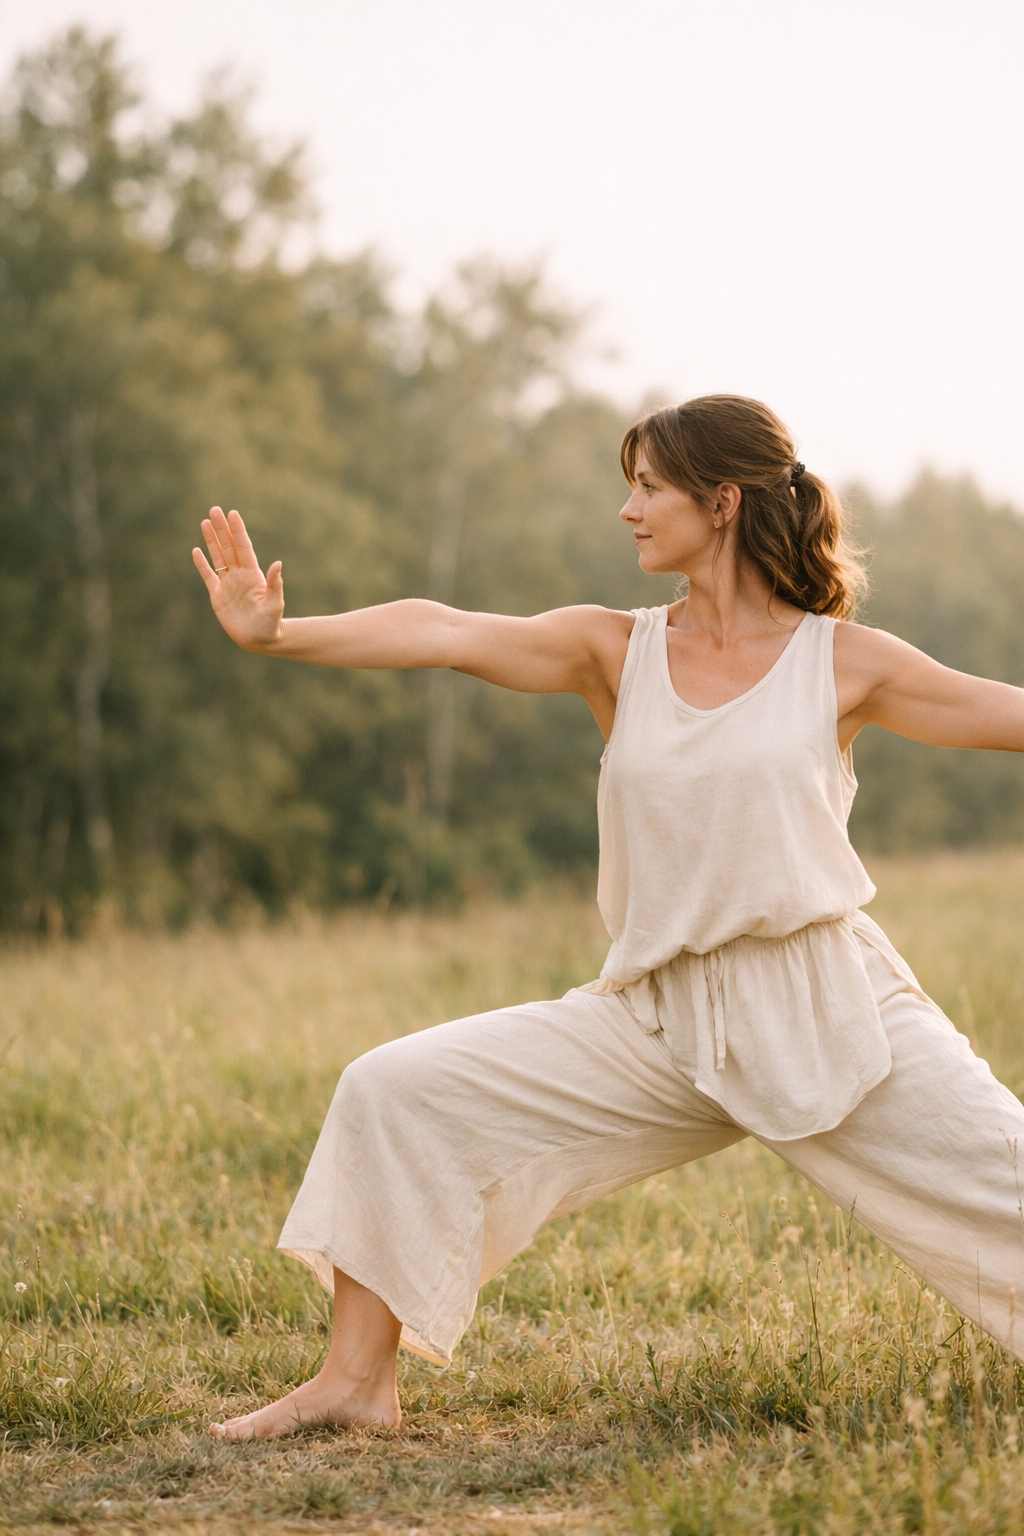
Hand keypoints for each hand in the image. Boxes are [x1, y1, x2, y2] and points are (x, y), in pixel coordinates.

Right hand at [193, 507, 284, 650]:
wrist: (260, 640)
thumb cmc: (271, 624)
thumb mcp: (275, 604)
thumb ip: (274, 585)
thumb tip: (278, 564)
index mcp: (253, 575)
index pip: (243, 547)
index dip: (238, 531)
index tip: (232, 514)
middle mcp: (240, 575)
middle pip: (229, 547)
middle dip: (222, 529)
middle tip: (214, 509)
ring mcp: (228, 584)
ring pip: (218, 557)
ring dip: (211, 540)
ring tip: (205, 522)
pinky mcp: (218, 596)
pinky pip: (208, 576)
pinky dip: (202, 564)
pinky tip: (196, 551)